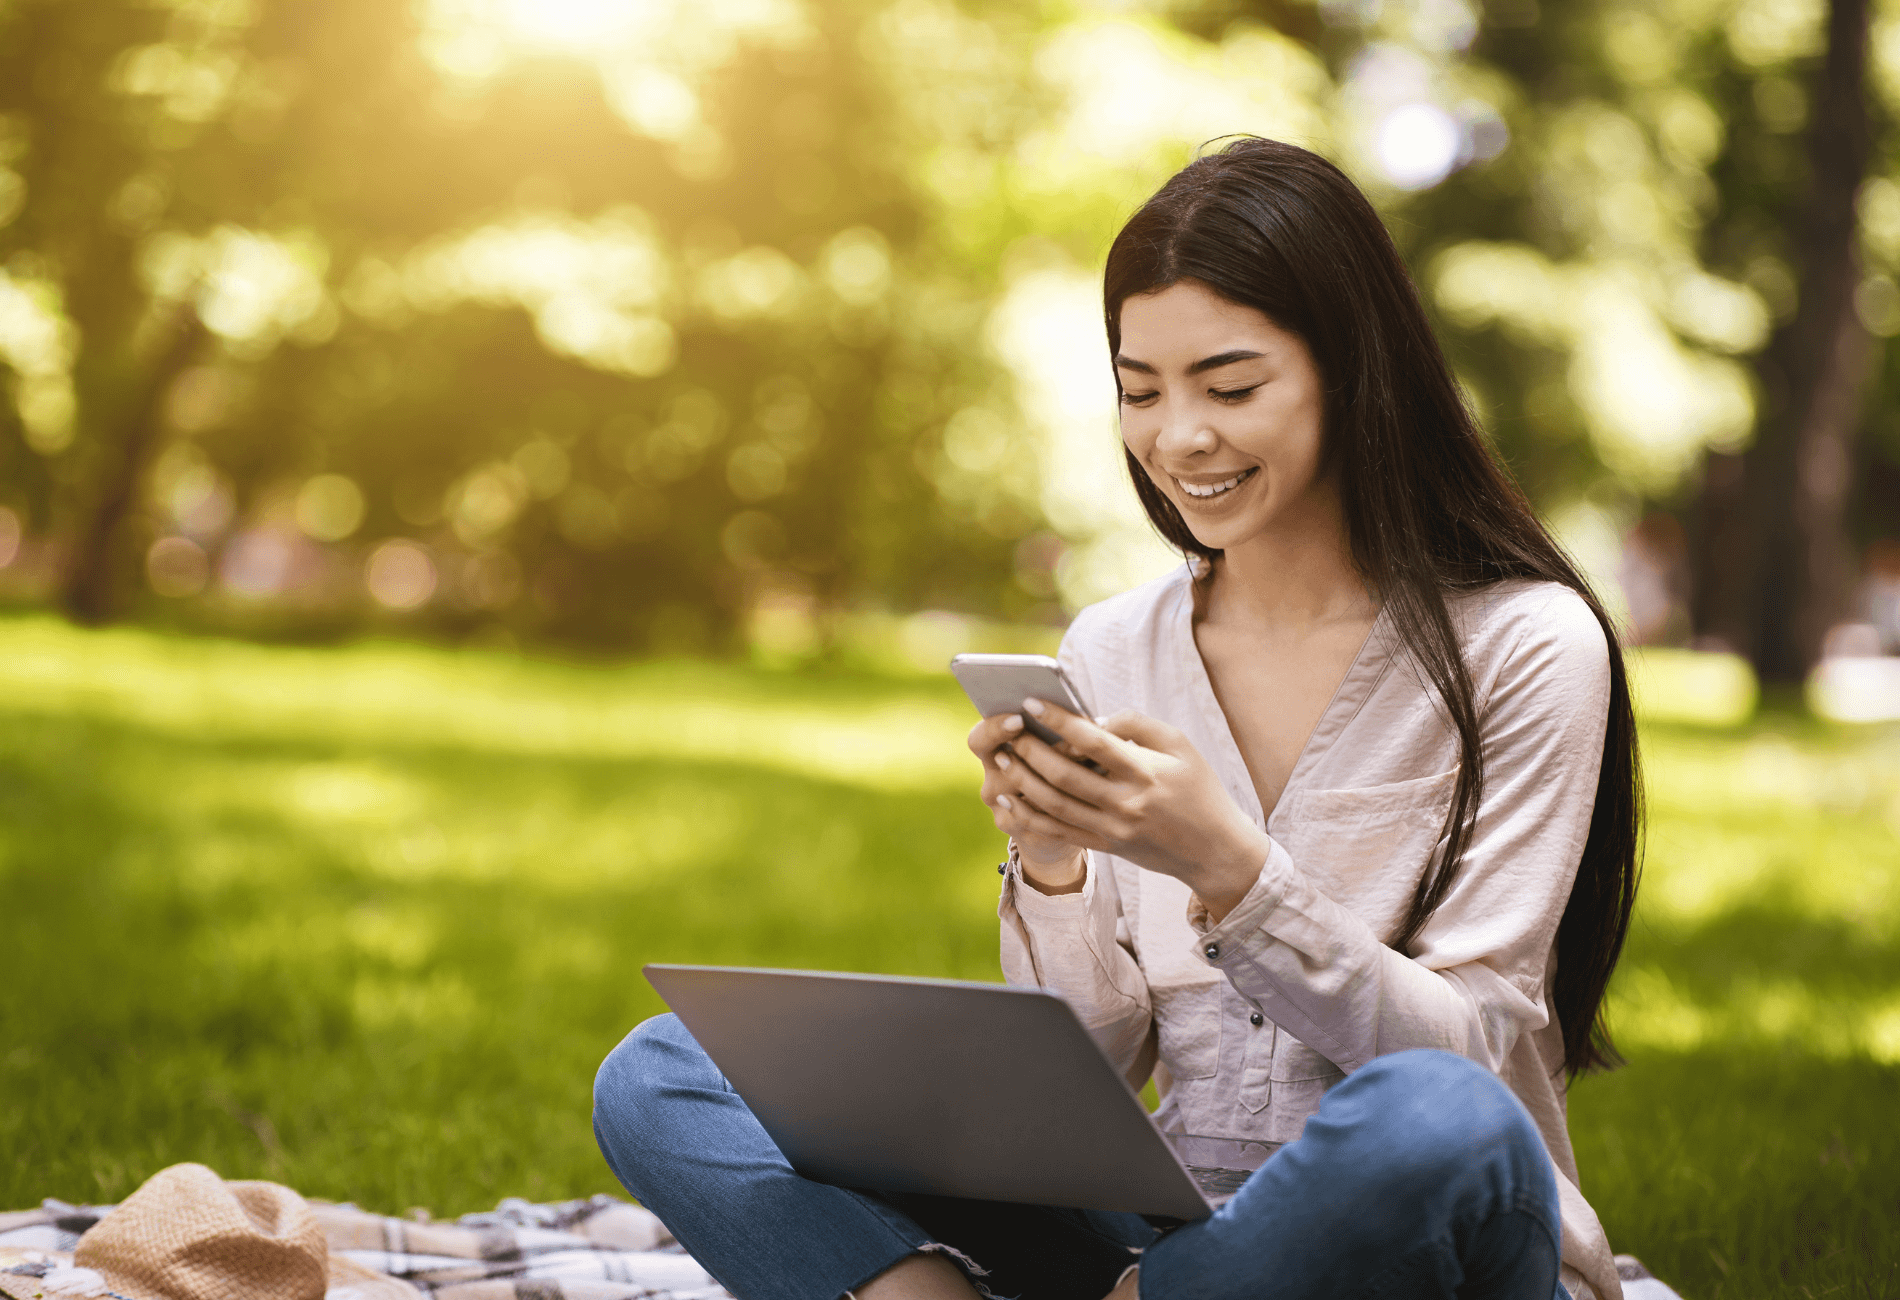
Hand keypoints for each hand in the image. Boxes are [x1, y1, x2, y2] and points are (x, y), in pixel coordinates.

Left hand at [979, 699, 1269, 918]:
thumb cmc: (1198, 789)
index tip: (1031, 703)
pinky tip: (1009, 799)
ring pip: (1055, 805)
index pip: (1093, 742)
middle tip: (1008, 732)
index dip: (1059, 721)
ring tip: (1001, 759)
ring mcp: (1113, 828)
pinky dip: (1029, 816)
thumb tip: (1092, 718)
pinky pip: (1059, 831)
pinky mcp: (1106, 846)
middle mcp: (1126, 802)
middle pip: (1065, 775)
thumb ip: (1137, 724)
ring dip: (1022, 781)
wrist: (1214, 850)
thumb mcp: (1181, 745)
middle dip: (1030, 751)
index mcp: (1146, 772)